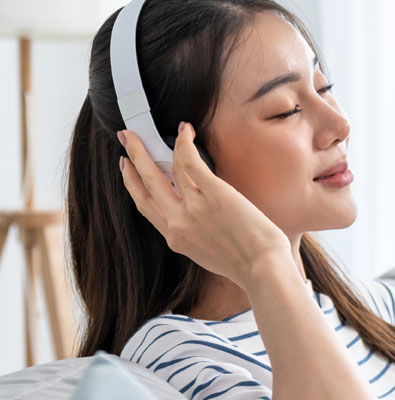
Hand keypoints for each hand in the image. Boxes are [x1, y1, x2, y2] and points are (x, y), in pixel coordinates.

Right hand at [117, 123, 290, 288]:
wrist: (263, 269)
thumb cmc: (246, 264)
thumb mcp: (208, 253)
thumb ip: (196, 233)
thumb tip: (198, 213)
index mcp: (176, 239)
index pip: (145, 206)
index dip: (133, 184)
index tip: (127, 168)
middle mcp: (178, 223)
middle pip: (147, 183)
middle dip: (133, 156)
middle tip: (126, 137)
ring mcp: (194, 208)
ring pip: (165, 168)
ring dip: (153, 145)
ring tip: (153, 130)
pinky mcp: (213, 194)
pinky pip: (190, 162)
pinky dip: (184, 143)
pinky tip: (185, 132)